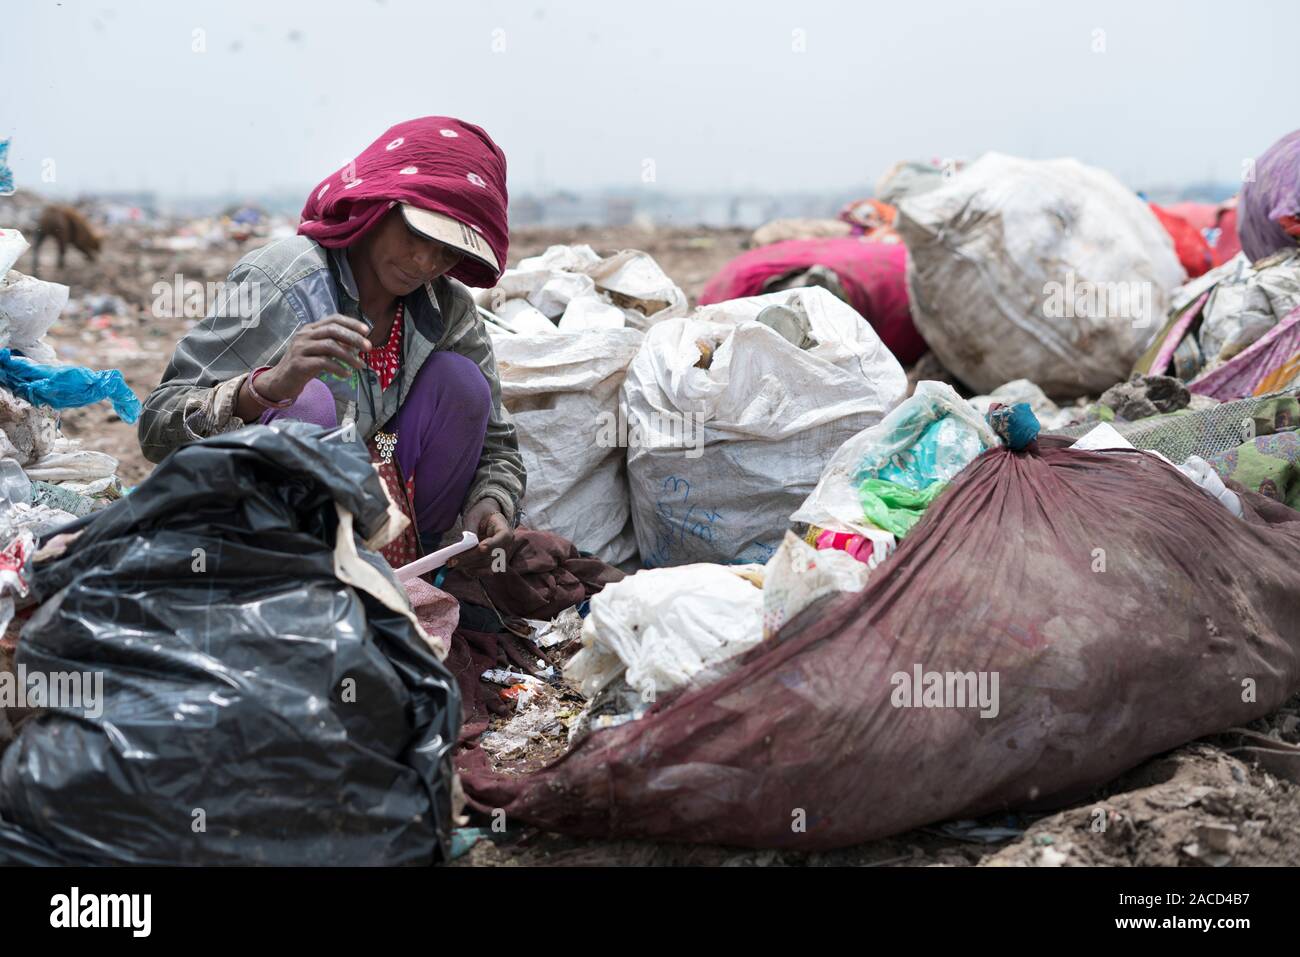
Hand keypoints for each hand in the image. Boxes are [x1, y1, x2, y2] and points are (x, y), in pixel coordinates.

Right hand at [256, 314, 372, 402]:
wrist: (281, 381)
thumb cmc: (304, 365)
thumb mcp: (320, 352)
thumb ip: (336, 345)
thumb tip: (357, 343)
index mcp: (310, 329)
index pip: (333, 319)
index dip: (351, 323)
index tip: (367, 331)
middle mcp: (304, 335)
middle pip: (332, 330)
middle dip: (353, 338)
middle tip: (368, 348)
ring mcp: (300, 348)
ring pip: (329, 346)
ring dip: (348, 356)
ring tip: (360, 365)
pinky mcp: (299, 364)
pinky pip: (323, 363)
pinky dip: (338, 368)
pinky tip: (346, 374)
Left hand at [448, 498, 512, 575]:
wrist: (487, 519)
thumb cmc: (481, 515)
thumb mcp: (475, 517)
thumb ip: (471, 530)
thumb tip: (465, 544)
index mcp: (505, 530)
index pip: (502, 538)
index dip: (492, 544)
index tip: (481, 547)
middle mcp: (506, 546)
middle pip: (490, 555)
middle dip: (470, 558)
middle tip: (451, 560)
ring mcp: (501, 557)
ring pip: (486, 565)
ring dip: (468, 566)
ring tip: (452, 563)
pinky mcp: (494, 564)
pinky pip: (484, 571)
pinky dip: (471, 570)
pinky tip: (459, 565)